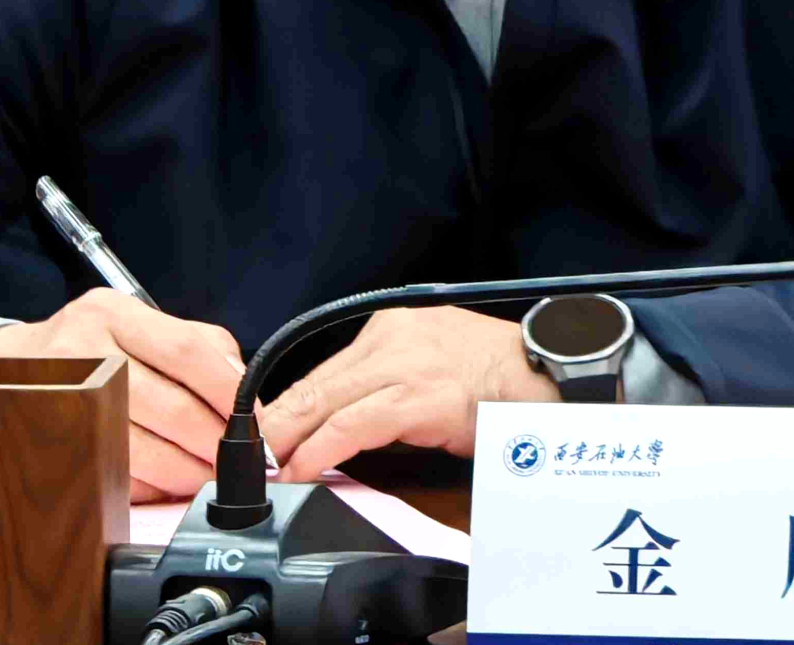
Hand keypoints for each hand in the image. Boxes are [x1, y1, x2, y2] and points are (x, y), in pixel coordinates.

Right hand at [0, 290, 243, 501]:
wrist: (7, 367)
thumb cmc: (91, 347)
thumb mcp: (139, 326)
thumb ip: (201, 350)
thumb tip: (247, 399)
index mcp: (115, 313)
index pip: (188, 350)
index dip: (228, 392)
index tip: (255, 424)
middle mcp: (84, 349)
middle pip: (169, 404)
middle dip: (212, 442)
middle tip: (238, 464)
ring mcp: (63, 397)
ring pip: (142, 446)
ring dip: (184, 472)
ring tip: (207, 479)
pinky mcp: (52, 440)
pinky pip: (110, 470)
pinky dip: (146, 485)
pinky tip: (164, 486)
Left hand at [260, 306, 558, 482]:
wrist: (546, 375)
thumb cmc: (497, 377)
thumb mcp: (435, 364)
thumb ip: (392, 382)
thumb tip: (347, 419)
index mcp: (396, 327)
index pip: (326, 368)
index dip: (290, 403)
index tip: (265, 428)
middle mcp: (394, 339)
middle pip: (317, 382)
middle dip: (277, 421)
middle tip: (247, 452)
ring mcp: (406, 366)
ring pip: (327, 401)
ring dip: (289, 439)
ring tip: (266, 466)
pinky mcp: (420, 398)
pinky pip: (354, 425)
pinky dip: (321, 449)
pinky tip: (303, 467)